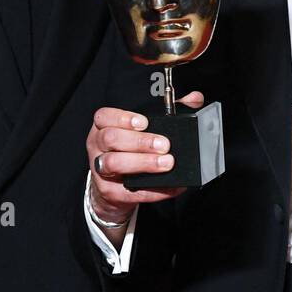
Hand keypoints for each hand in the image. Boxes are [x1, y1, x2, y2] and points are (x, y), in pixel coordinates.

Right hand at [86, 91, 204, 226]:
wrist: (116, 186)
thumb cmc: (131, 150)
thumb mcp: (144, 129)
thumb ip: (168, 112)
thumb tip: (194, 100)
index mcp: (104, 126)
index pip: (104, 117)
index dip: (123, 118)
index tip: (145, 122)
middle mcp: (97, 146)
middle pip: (111, 139)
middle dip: (140, 141)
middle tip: (164, 145)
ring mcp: (100, 170)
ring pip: (114, 163)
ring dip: (143, 163)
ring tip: (166, 163)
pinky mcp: (109, 192)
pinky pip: (129, 192)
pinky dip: (154, 190)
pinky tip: (172, 186)